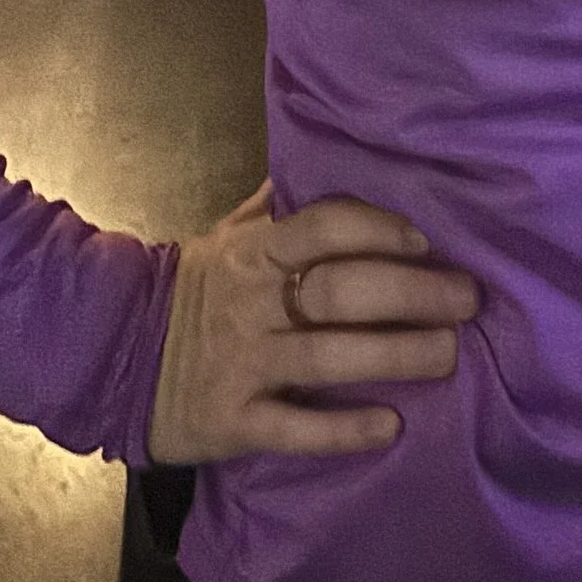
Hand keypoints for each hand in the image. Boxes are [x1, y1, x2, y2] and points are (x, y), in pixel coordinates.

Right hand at [147, 181, 478, 464]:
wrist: (114, 355)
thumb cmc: (194, 288)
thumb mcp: (229, 234)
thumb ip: (280, 203)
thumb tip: (330, 150)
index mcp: (255, 252)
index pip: (322, 226)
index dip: (377, 229)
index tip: (427, 240)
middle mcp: (252, 304)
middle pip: (341, 293)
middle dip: (412, 295)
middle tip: (468, 300)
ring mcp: (243, 365)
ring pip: (328, 359)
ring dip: (396, 356)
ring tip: (449, 355)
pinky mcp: (232, 423)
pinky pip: (294, 430)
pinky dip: (343, 431)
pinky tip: (390, 427)